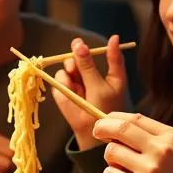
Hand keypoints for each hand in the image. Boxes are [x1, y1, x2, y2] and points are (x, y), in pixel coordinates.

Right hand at [52, 35, 126, 149]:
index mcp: (111, 74)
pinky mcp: (64, 90)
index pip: (112, 55)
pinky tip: (71, 94)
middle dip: (77, 56)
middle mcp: (92, 74)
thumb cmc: (102, 111)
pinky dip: (63, 85)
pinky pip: (59, 79)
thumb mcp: (99, 88)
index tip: (114, 39)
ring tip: (76, 86)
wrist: (90, 134)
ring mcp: (77, 81)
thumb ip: (88, 67)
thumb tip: (79, 44)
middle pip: (81, 54)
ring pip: (67, 65)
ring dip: (69, 72)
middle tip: (77, 58)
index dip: (111, 47)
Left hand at [92, 112, 172, 172]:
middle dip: (102, 127)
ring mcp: (150, 170)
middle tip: (96, 132)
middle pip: (120, 128)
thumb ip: (149, 138)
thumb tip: (111, 126)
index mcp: (172, 137)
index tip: (103, 121)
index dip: (114, 118)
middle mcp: (162, 150)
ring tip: (125, 171)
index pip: (135, 118)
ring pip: (111, 152)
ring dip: (111, 160)